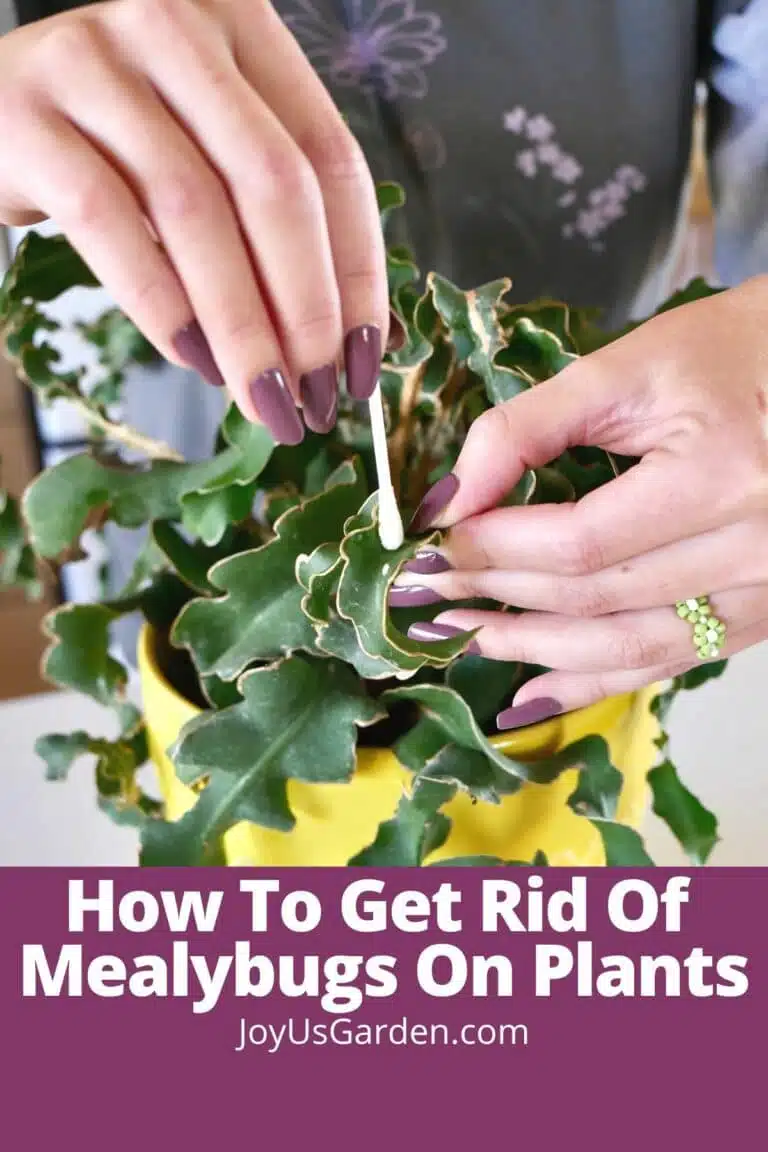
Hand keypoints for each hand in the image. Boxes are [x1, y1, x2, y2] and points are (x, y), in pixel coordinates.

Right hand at [0, 0, 387, 440]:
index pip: (331, 157)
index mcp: (241, 29)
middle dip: (307, 310)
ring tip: (262, 398)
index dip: (359, 271)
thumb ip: (266, 215)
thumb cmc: (111, 148)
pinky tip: (193, 360)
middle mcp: (175, 25)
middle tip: (317, 396)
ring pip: (197, 211)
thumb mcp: (203, 155)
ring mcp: (95, 62)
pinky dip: (160, 304)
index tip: (367, 359)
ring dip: (242, 326)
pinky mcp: (26, 117)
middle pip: (275, 185)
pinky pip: (108, 223)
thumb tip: (345, 339)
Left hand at [392, 278, 767, 727]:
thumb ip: (526, 428)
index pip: (578, 543)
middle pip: (593, 599)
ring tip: (459, 636)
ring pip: (626, 649)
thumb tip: (445, 500)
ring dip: (531, 650)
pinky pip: (665, 665)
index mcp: (721, 476)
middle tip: (425, 590)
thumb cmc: (731, 353)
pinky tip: (531, 692)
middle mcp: (752, 549)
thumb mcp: (625, 368)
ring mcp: (763, 593)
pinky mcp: (758, 615)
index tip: (430, 542)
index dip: (494, 549)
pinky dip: (592, 681)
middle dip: (496, 594)